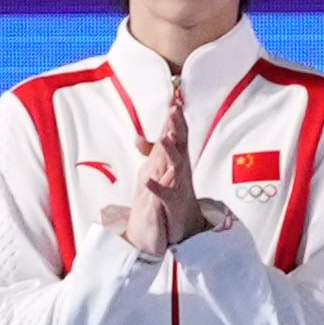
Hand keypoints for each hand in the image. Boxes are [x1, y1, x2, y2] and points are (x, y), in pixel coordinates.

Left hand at [142, 90, 217, 249]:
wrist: (186, 222)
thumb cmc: (176, 192)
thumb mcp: (165, 169)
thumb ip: (153, 152)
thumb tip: (138, 138)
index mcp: (179, 160)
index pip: (179, 136)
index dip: (177, 120)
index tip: (175, 102)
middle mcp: (182, 170)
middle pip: (181, 144)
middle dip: (177, 128)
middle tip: (174, 111)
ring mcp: (179, 185)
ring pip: (177, 165)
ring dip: (171, 151)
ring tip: (165, 138)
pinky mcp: (173, 203)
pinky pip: (165, 194)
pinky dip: (156, 187)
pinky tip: (147, 181)